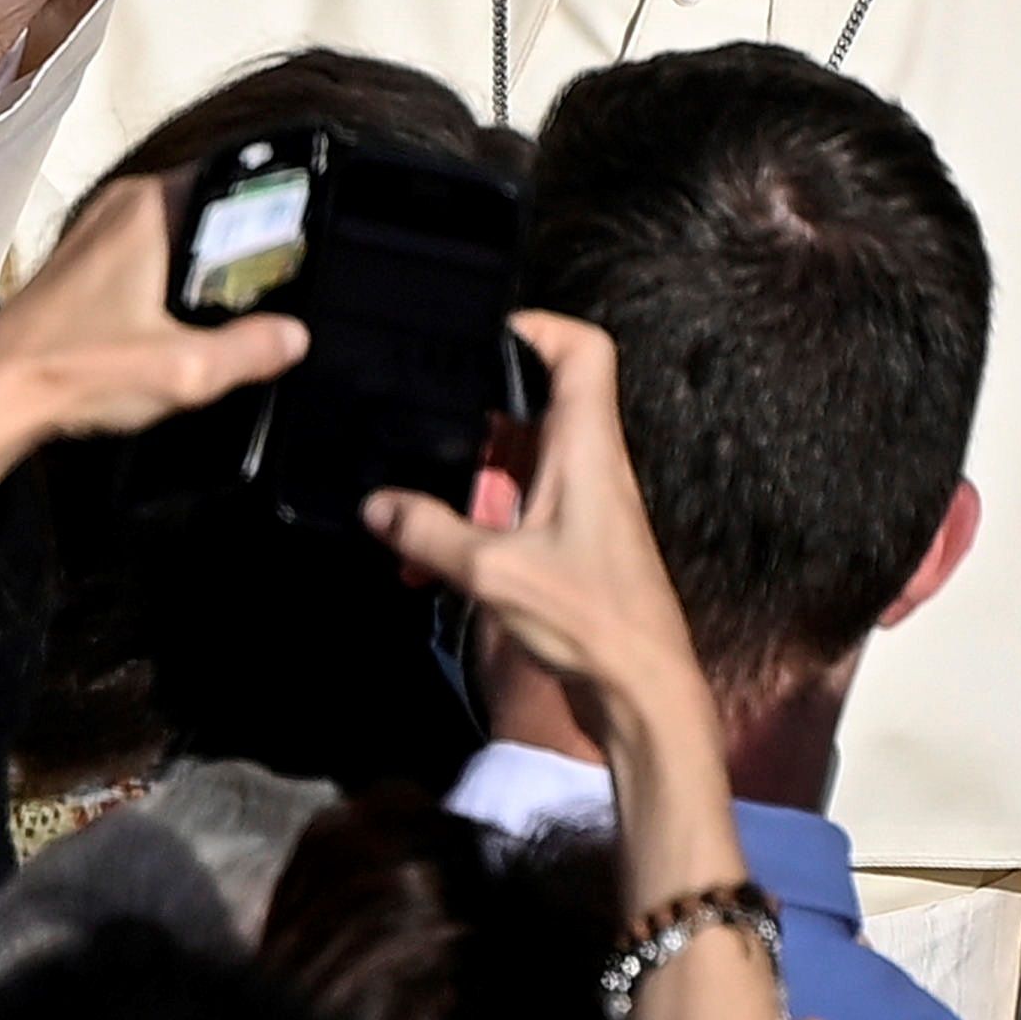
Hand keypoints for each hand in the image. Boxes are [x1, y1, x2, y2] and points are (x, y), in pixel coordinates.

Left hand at [0, 174, 305, 530]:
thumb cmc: (77, 369)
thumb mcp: (184, 369)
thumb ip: (249, 351)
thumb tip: (295, 337)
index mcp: (150, 205)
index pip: (235, 176)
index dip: (274, 209)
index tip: (301, 249)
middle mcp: (122, 204)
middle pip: (210, 207)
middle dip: (244, 246)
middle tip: (275, 291)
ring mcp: (97, 231)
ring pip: (179, 233)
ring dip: (208, 266)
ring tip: (238, 312)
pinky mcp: (82, 264)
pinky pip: (150, 254)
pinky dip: (175, 280)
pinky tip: (186, 325)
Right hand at [360, 311, 704, 721]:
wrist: (644, 692)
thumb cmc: (592, 620)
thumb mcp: (497, 572)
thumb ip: (431, 533)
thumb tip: (376, 505)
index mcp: (587, 448)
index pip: (584, 351)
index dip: (539, 327)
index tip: (480, 334)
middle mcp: (590, 465)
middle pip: (539, 401)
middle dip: (476, 406)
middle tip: (421, 415)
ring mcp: (583, 505)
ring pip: (522, 459)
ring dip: (469, 474)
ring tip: (410, 495)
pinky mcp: (573, 545)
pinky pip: (519, 509)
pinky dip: (476, 520)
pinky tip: (427, 557)